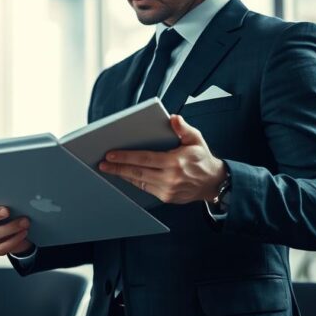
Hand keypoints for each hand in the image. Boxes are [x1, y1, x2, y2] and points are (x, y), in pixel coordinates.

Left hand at [98, 114, 226, 203]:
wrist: (213, 183)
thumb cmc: (202, 158)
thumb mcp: (196, 140)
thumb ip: (184, 129)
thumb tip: (173, 118)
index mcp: (176, 162)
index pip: (145, 159)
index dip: (125, 157)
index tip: (110, 155)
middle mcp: (170, 178)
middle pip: (137, 172)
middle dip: (118, 168)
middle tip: (102, 164)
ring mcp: (168, 190)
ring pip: (139, 181)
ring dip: (123, 175)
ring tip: (109, 169)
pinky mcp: (166, 197)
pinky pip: (145, 188)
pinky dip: (134, 181)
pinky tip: (125, 175)